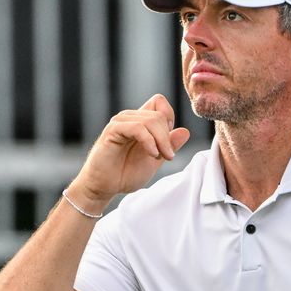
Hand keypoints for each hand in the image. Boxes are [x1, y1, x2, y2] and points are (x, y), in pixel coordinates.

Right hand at [69, 94, 190, 209]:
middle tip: (166, 157)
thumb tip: (185, 131)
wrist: (104, 187)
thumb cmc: (125, 174)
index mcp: (140, 121)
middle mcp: (130, 118)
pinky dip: (149, 141)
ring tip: (158, 158)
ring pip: (150, 120)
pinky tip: (151, 154)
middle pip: (159, 114)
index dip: (169, 120)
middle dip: (167, 137)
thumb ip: (168, 145)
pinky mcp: (112, 130)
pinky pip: (136, 127)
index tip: (168, 144)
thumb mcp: (155, 160)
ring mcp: (120, 123)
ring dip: (160, 141)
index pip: (159, 103)